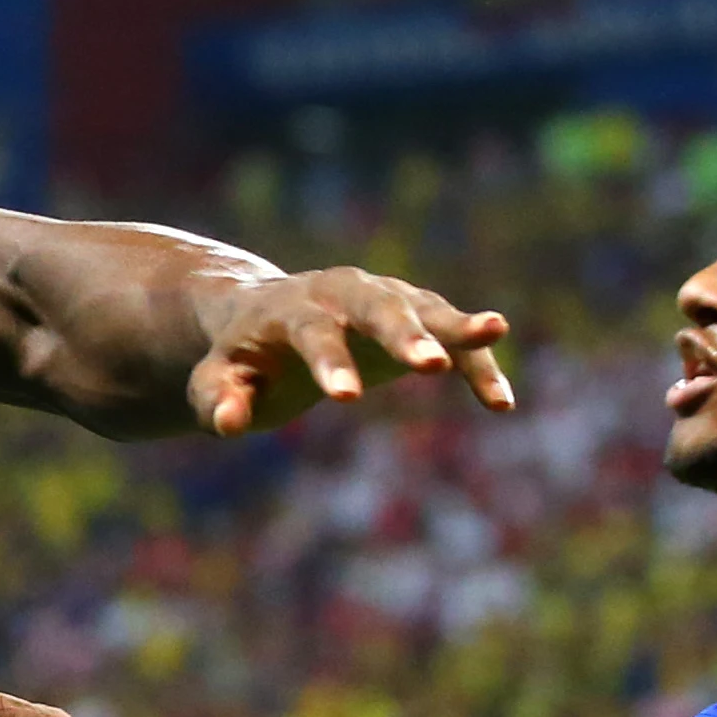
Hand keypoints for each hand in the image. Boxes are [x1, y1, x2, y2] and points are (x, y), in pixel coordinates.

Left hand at [188, 267, 513, 434]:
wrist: (263, 315)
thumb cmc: (240, 356)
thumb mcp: (217, 380)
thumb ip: (218, 398)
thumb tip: (228, 424)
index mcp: (290, 307)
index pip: (313, 332)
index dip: (330, 362)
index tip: (346, 399)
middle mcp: (342, 292)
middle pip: (377, 306)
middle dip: (403, 333)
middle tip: (430, 365)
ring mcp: (384, 297)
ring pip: (424, 307)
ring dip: (456, 325)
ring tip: (495, 330)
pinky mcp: (415, 315)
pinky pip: (452, 338)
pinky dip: (476, 364)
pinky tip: (500, 404)